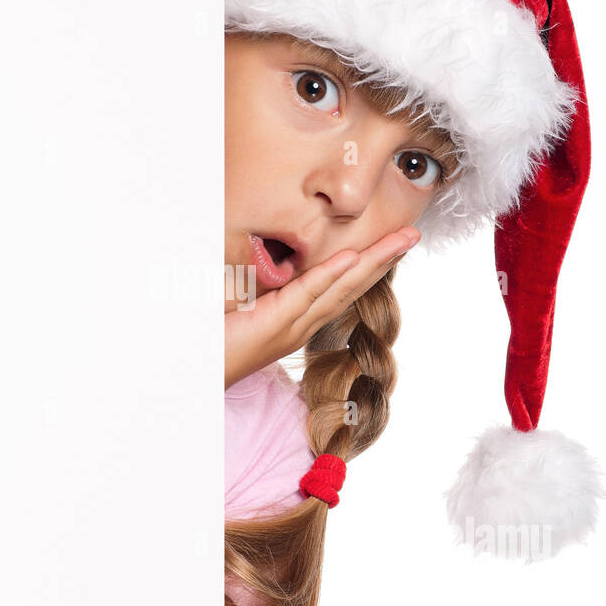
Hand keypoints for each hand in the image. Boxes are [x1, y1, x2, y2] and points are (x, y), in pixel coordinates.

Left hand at [225, 229, 420, 389]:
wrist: (193, 371)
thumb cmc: (210, 338)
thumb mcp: (238, 300)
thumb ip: (256, 280)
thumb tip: (264, 251)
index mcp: (296, 318)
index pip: (340, 286)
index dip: (368, 264)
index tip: (393, 243)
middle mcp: (301, 324)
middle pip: (352, 286)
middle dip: (384, 259)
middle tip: (412, 235)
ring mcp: (291, 327)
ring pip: (340, 288)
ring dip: (373, 262)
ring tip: (401, 240)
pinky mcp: (274, 325)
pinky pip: (308, 294)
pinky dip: (331, 275)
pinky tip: (353, 258)